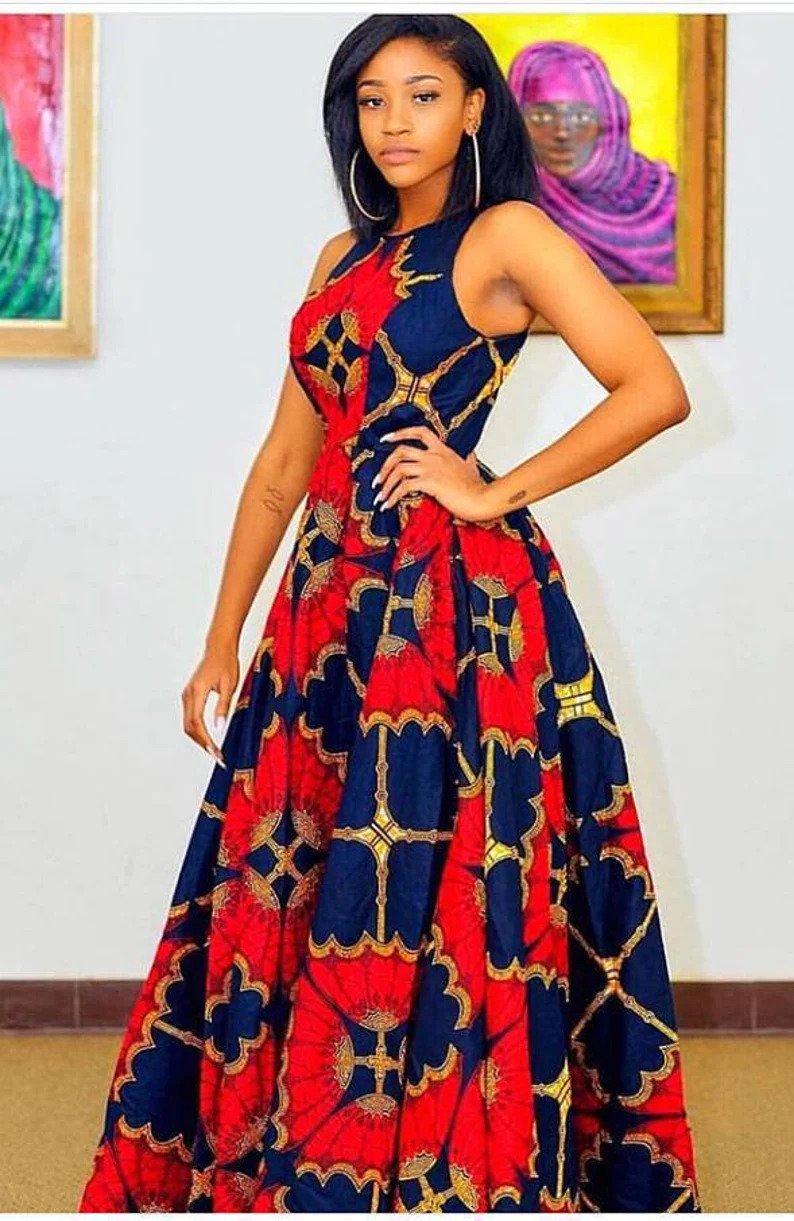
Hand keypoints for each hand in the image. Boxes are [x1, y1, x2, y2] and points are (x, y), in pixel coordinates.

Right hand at [181, 644, 238, 767]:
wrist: (218, 647)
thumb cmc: (226, 663)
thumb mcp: (229, 685)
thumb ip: (223, 707)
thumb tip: (220, 728)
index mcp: (197, 691)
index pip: (197, 723)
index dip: (206, 740)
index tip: (217, 753)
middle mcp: (188, 695)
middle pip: (190, 727)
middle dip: (203, 744)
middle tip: (218, 757)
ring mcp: (186, 695)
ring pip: (188, 724)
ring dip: (200, 739)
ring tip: (215, 751)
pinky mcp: (189, 696)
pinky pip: (190, 718)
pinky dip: (198, 731)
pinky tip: (209, 738)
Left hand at [372, 425, 498, 522]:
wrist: (482, 499)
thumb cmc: (477, 488)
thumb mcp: (472, 467)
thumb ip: (467, 459)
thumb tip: (470, 455)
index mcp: (443, 450)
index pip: (420, 431)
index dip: (400, 433)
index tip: (386, 439)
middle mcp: (435, 456)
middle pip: (401, 451)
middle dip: (384, 465)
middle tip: (377, 479)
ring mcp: (431, 468)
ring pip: (399, 469)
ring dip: (385, 484)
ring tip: (380, 497)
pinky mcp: (430, 483)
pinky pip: (403, 487)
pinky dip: (392, 496)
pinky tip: (389, 505)